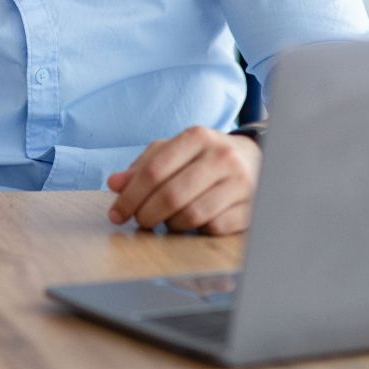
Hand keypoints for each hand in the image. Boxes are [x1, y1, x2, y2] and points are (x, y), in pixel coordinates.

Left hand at [106, 126, 260, 234]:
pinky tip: (193, 224)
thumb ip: (142, 166)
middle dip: (146, 214)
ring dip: (171, 224)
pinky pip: (214, 228)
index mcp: (198, 137)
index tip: (116, 213)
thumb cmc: (204, 157)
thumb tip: (114, 184)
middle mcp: (222, 156)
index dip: (130, 196)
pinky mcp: (252, 207)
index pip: (154, 170)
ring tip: (167, 221)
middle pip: (171, 195)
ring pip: (192, 215)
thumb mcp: (173, 152)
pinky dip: (196, 231)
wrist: (253, 161)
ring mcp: (240, 182)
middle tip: (139, 222)